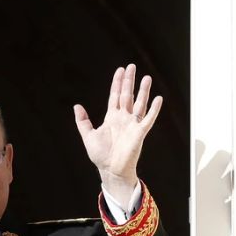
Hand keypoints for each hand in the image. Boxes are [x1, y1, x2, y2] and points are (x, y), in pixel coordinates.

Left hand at [73, 64, 162, 206]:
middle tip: (132, 66)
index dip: (117, 83)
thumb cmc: (100, 155)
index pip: (115, 96)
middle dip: (129, 81)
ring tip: (147, 77)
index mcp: (112, 118)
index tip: (120, 70)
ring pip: (139, 103)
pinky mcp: (140, 132)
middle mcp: (123, 118)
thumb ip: (83, 121)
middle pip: (127, 95)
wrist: (110, 170)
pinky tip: (158, 98)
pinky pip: (148, 118)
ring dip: (143, 91)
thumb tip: (76, 106)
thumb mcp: (88, 136)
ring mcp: (132, 124)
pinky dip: (154, 109)